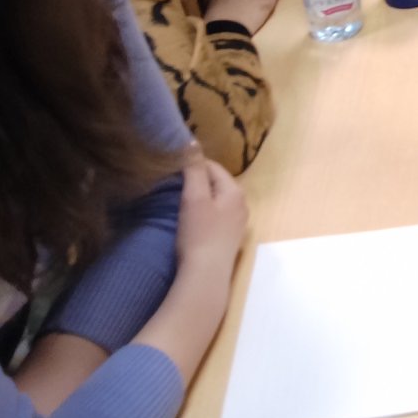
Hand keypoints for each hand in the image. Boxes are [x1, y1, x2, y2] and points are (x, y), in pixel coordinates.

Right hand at [176, 153, 247, 275]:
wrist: (206, 275)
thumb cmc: (199, 233)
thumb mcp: (194, 197)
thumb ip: (194, 169)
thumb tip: (192, 142)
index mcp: (235, 191)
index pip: (214, 167)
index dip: (194, 164)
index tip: (174, 168)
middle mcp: (242, 204)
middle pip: (218, 183)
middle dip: (199, 181)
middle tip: (175, 185)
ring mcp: (239, 223)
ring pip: (218, 200)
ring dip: (202, 198)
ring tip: (181, 202)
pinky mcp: (231, 239)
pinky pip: (218, 216)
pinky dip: (206, 213)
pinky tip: (193, 222)